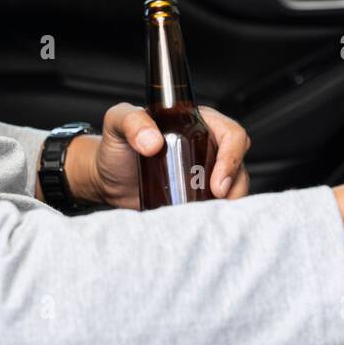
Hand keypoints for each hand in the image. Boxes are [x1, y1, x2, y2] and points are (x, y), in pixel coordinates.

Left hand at [84, 102, 252, 208]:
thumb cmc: (114, 146)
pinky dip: (217, 214)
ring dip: (230, 202)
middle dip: (236, 185)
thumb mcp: (117, 123)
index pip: (231, 134)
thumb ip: (131, 122)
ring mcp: (203, 173)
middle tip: (217, 202)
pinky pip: (218, 205)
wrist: (105, 179)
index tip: (218, 183)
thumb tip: (152, 142)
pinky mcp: (197, 197)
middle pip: (239, 162)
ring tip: (210, 216)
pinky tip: (202, 222)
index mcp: (195, 123)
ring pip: (234, 186)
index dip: (232, 157)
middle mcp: (205, 146)